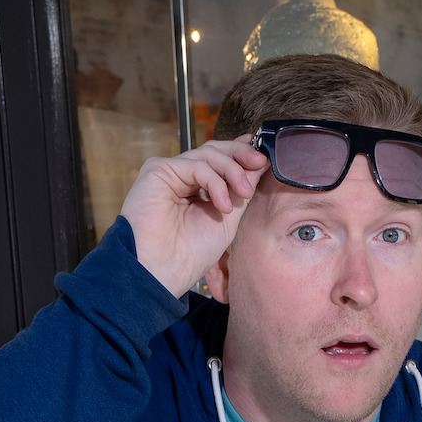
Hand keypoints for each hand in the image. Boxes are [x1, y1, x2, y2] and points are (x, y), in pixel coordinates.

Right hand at [120, 136, 267, 297]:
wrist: (164, 270)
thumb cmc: (191, 253)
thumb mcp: (228, 219)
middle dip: (240, 154)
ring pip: (208, 155)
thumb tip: (260, 163)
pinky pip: (196, 165)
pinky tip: (223, 205)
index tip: (263, 157)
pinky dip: (215, 182)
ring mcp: (171, 172)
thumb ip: (241, 190)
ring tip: (244, 192)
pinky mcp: (158, 170)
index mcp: (198, 189)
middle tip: (260, 162)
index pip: (221, 162)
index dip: (241, 155)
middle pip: (214, 151)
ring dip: (232, 170)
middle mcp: (183, 178)